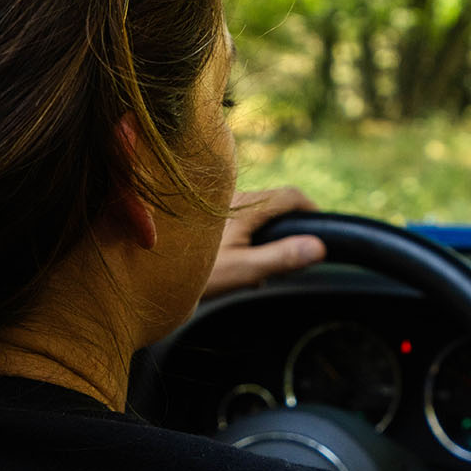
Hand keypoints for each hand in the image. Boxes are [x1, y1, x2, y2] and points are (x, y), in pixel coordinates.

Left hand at [203, 186, 327, 299]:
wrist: (149, 273)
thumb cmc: (193, 272)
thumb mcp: (242, 270)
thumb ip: (281, 257)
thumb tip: (319, 247)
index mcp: (244, 205)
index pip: (292, 196)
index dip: (312, 212)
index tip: (321, 234)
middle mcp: (231, 196)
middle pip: (276, 204)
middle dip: (289, 230)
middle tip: (291, 262)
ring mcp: (217, 204)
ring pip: (258, 213)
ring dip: (268, 237)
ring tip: (262, 271)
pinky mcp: (207, 216)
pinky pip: (240, 220)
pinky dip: (250, 239)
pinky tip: (238, 265)